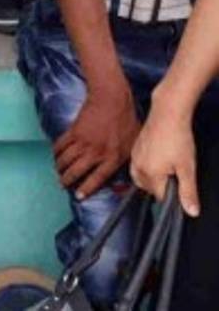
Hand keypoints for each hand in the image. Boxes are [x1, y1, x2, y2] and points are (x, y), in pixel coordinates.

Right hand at [53, 84, 140, 199]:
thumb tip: (123, 174)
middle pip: (76, 171)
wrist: (112, 99)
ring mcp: (83, 142)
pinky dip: (56, 152)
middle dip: (67, 180)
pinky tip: (56, 155)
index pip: (97, 179)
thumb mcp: (133, 144)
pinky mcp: (73, 131)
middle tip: (62, 184)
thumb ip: (127, 161)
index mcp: (113, 157)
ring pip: (66, 160)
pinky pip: (60, 145)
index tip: (78, 196)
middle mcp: (96, 152)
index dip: (86, 189)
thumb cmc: (126, 120)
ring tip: (58, 171)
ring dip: (60, 167)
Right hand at [132, 100, 200, 216]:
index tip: (180, 183)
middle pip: (150, 189)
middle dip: (162, 185)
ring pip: (143, 178)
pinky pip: (138, 166)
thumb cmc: (178, 138)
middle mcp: (138, 168)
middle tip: (176, 171)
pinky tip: (159, 156)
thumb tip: (191, 212)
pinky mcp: (134, 149)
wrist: (167, 114)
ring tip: (168, 164)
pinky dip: (148, 167)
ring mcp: (134, 158)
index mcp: (150, 175)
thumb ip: (188, 192)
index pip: (160, 197)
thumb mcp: (188, 168)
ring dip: (154, 177)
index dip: (173, 194)